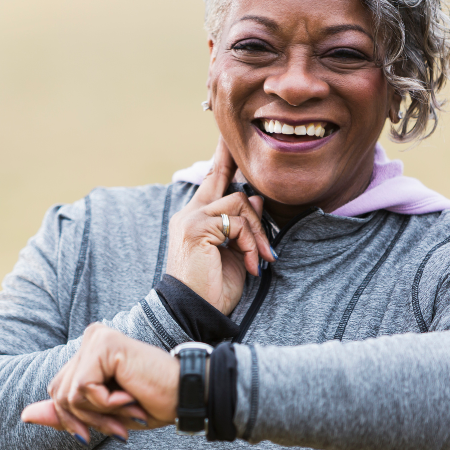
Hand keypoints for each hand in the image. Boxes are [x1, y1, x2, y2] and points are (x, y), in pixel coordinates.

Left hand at [21, 324, 178, 442]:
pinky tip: (129, 396)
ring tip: (128, 409)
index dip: (77, 419)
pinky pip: (83, 389)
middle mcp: (90, 337)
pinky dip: (105, 404)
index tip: (112, 427)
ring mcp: (95, 338)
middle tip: (121, 424)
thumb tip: (24, 415)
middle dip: (87, 419)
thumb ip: (65, 412)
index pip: (57, 391)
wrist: (186, 395)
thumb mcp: (101, 413)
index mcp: (88, 350)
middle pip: (58, 392)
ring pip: (69, 394)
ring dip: (99, 415)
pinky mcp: (103, 344)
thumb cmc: (151, 402)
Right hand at [166, 137, 274, 314]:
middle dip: (237, 172)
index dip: (222, 158)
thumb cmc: (213, 287)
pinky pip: (238, 223)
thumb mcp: (233, 252)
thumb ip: (240, 224)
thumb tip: (254, 197)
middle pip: (223, 179)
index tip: (227, 137)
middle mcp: (189, 213)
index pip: (212, 180)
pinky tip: (251, 265)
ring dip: (257, 232)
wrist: (195, 312)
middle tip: (247, 188)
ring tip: (260, 258)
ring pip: (238, 203)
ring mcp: (191, 218)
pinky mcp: (197, 228)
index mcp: (195, 218)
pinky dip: (250, 244)